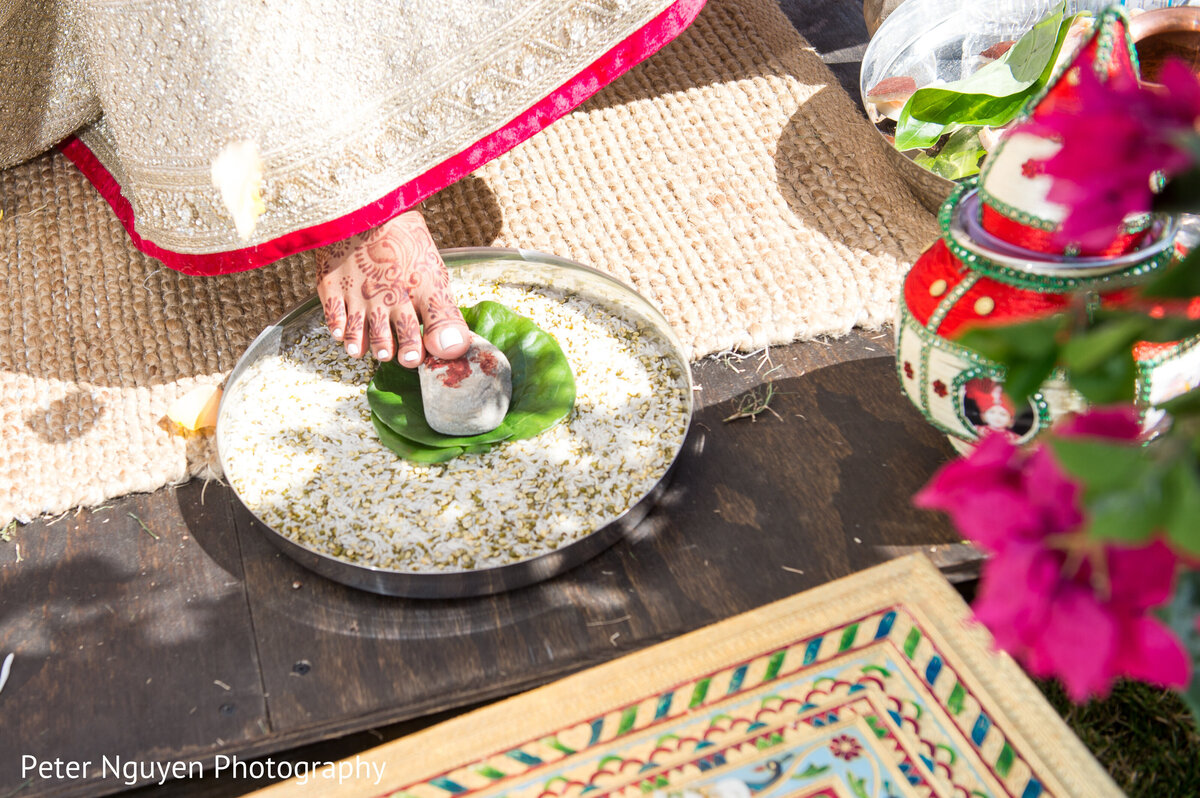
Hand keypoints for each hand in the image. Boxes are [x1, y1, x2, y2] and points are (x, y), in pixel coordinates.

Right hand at [315, 211, 469, 364]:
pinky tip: (342, 335)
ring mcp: (358, 291)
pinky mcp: (332, 285)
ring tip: (366, 351)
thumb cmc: (406, 244)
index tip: (416, 358)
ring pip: (359, 331)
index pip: (423, 329)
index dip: (418, 349)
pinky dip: (338, 328)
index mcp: (419, 290)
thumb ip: (445, 315)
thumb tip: (453, 351)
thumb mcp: (435, 275)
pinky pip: (333, 315)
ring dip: (363, 344)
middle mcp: (388, 295)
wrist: (368, 206)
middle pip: (388, 334)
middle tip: (393, 356)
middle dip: (391, 350)